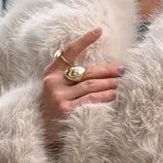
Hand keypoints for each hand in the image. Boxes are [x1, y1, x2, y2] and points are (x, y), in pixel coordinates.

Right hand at [41, 26, 123, 145]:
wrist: (40, 132)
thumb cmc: (53, 109)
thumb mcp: (55, 90)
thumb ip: (69, 78)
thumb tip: (100, 71)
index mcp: (51, 74)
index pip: (69, 52)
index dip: (84, 40)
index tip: (99, 30)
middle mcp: (54, 84)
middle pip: (87, 72)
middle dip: (107, 71)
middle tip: (122, 70)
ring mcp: (60, 98)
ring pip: (91, 86)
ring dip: (110, 84)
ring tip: (122, 84)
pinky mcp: (67, 111)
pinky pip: (91, 101)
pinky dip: (105, 98)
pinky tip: (115, 96)